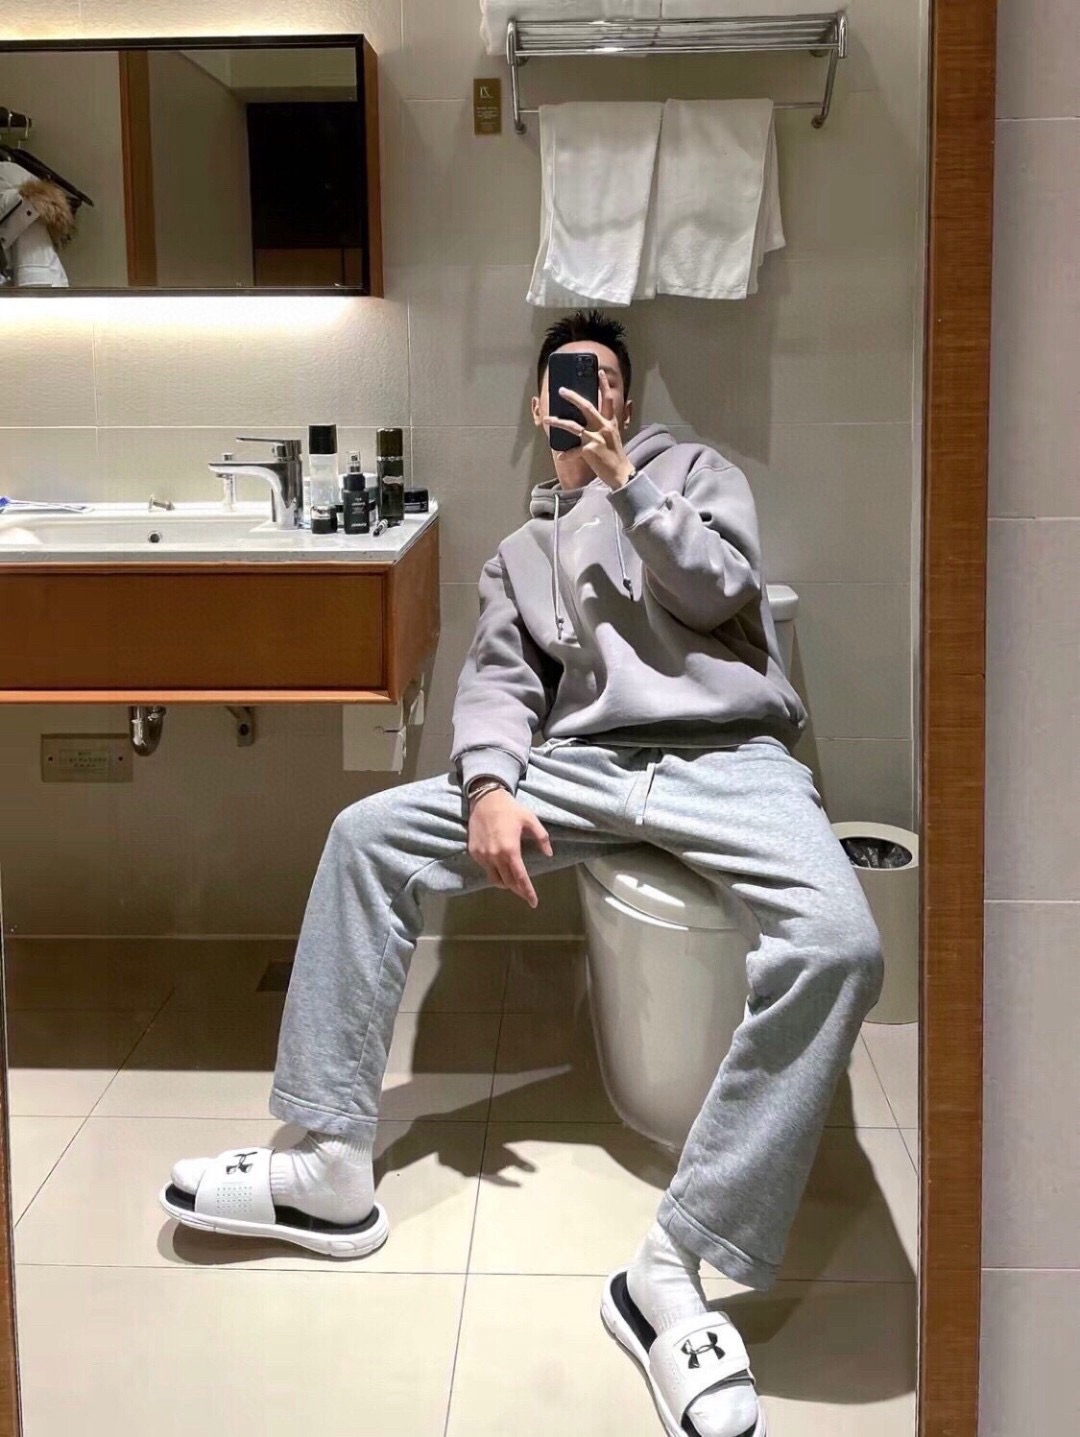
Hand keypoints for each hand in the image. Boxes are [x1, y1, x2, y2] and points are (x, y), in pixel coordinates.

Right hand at [467, 789, 552, 907]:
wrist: (485, 799)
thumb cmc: (510, 809)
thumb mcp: (531, 820)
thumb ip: (541, 838)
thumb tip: (548, 854)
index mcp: (510, 850)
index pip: (520, 878)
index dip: (527, 892)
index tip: (533, 903)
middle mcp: (494, 856)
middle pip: (508, 882)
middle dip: (518, 890)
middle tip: (526, 893)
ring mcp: (482, 855)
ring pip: (495, 879)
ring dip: (505, 883)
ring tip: (513, 882)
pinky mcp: (474, 852)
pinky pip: (486, 869)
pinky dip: (495, 872)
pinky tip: (501, 867)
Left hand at [545, 369, 633, 489]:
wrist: (621, 474)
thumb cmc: (615, 456)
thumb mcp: (613, 437)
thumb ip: (606, 426)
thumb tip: (596, 419)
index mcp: (610, 423)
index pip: (608, 400)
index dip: (603, 385)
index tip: (598, 372)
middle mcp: (604, 427)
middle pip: (587, 407)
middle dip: (573, 397)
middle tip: (561, 390)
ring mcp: (596, 438)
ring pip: (574, 426)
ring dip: (558, 422)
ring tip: (547, 419)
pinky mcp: (590, 451)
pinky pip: (574, 451)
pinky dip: (567, 454)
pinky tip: (561, 456)